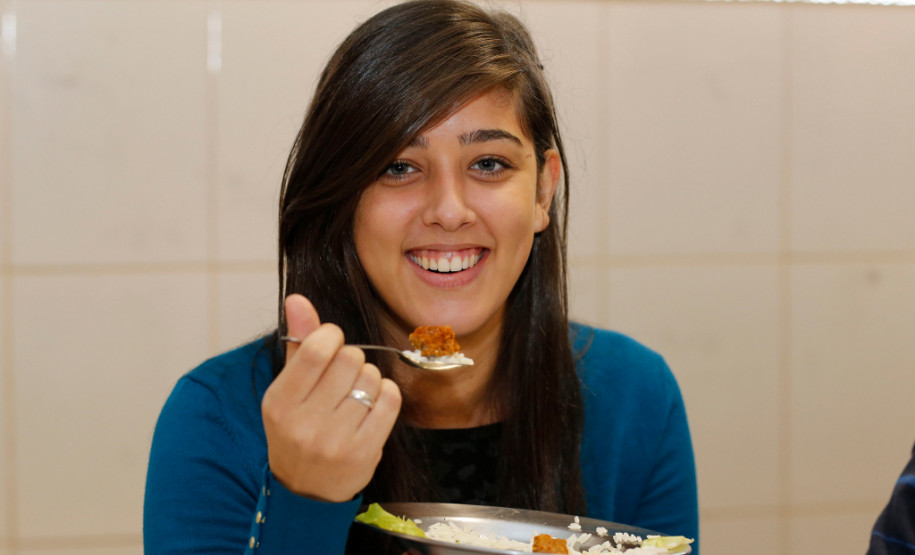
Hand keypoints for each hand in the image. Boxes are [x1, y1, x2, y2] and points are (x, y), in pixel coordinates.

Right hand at [261, 294, 401, 501]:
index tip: (331, 343)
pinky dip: (387, 394)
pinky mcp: (364, 452)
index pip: (316, 349)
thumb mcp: (288, 388)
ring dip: (370, 379)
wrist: (306, 489)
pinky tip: (373, 405)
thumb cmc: (298, 427)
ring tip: (355, 395)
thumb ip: (298, 342)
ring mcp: (335, 441)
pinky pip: (390, 399)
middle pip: (350, 358)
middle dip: (352, 359)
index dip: (331, 336)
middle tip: (344, 376)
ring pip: (372, 378)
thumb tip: (297, 299)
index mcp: (279, 402)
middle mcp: (304, 423)